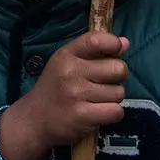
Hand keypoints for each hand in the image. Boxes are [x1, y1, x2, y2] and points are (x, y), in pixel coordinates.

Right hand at [0, 32, 126, 159]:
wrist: (34, 119)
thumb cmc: (55, 88)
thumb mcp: (67, 62)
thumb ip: (95, 51)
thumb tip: (125, 42)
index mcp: (67, 54)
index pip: (97, 40)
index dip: (114, 44)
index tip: (116, 51)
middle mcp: (70, 71)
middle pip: (118, 69)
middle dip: (116, 78)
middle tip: (102, 84)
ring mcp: (76, 94)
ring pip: (119, 93)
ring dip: (112, 99)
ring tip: (95, 101)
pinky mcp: (82, 115)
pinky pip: (116, 111)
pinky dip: (112, 114)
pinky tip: (98, 113)